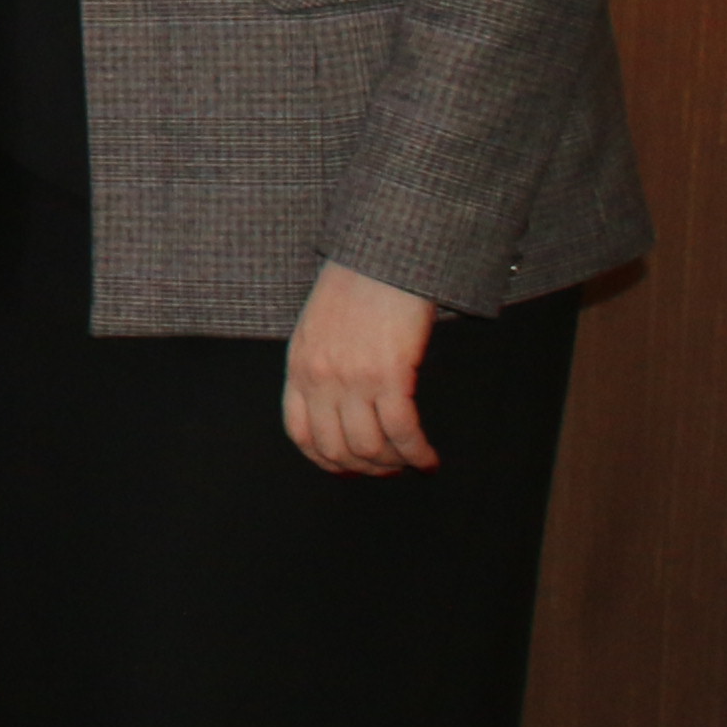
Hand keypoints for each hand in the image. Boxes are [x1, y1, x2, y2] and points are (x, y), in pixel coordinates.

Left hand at [283, 261, 442, 474]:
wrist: (380, 257)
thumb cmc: (354, 290)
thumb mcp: (317, 329)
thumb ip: (319, 368)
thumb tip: (338, 411)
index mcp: (298, 367)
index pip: (300, 434)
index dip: (326, 461)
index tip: (350, 469)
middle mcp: (319, 378)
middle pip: (336, 449)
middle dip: (366, 469)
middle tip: (390, 469)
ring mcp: (352, 378)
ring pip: (369, 447)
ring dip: (394, 465)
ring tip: (412, 462)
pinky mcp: (388, 374)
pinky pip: (402, 432)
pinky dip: (417, 453)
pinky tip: (429, 458)